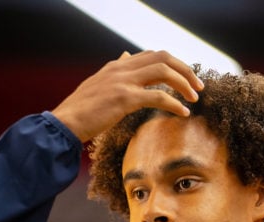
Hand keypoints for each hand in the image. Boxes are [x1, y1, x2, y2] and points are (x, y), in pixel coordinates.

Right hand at [51, 50, 203, 142]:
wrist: (64, 123)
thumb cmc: (80, 112)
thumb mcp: (97, 85)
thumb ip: (115, 72)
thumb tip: (126, 56)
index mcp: (117, 66)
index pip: (152, 55)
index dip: (174, 64)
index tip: (186, 78)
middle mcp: (121, 68)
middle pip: (163, 57)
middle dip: (185, 70)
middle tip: (199, 86)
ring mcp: (123, 81)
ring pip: (164, 71)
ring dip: (184, 84)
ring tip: (195, 98)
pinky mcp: (124, 98)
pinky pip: (158, 96)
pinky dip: (175, 103)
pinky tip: (183, 112)